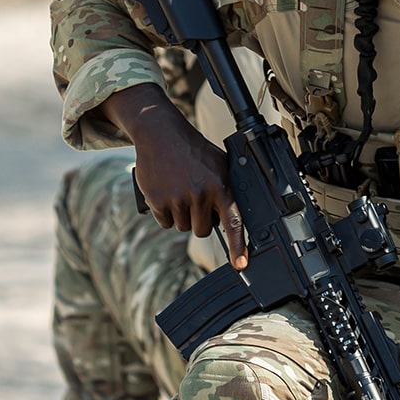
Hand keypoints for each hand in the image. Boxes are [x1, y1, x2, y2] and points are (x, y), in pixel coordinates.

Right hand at [99, 84, 248, 267]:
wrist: (161, 135)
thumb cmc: (193, 151)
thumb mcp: (218, 165)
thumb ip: (226, 190)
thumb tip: (235, 219)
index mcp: (220, 185)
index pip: (233, 221)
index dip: (238, 246)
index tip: (240, 264)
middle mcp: (200, 194)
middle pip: (203, 230)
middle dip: (200, 220)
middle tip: (196, 200)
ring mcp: (178, 198)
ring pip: (183, 227)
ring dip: (181, 216)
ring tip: (180, 190)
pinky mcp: (158, 201)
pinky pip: (165, 222)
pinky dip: (165, 212)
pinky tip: (167, 192)